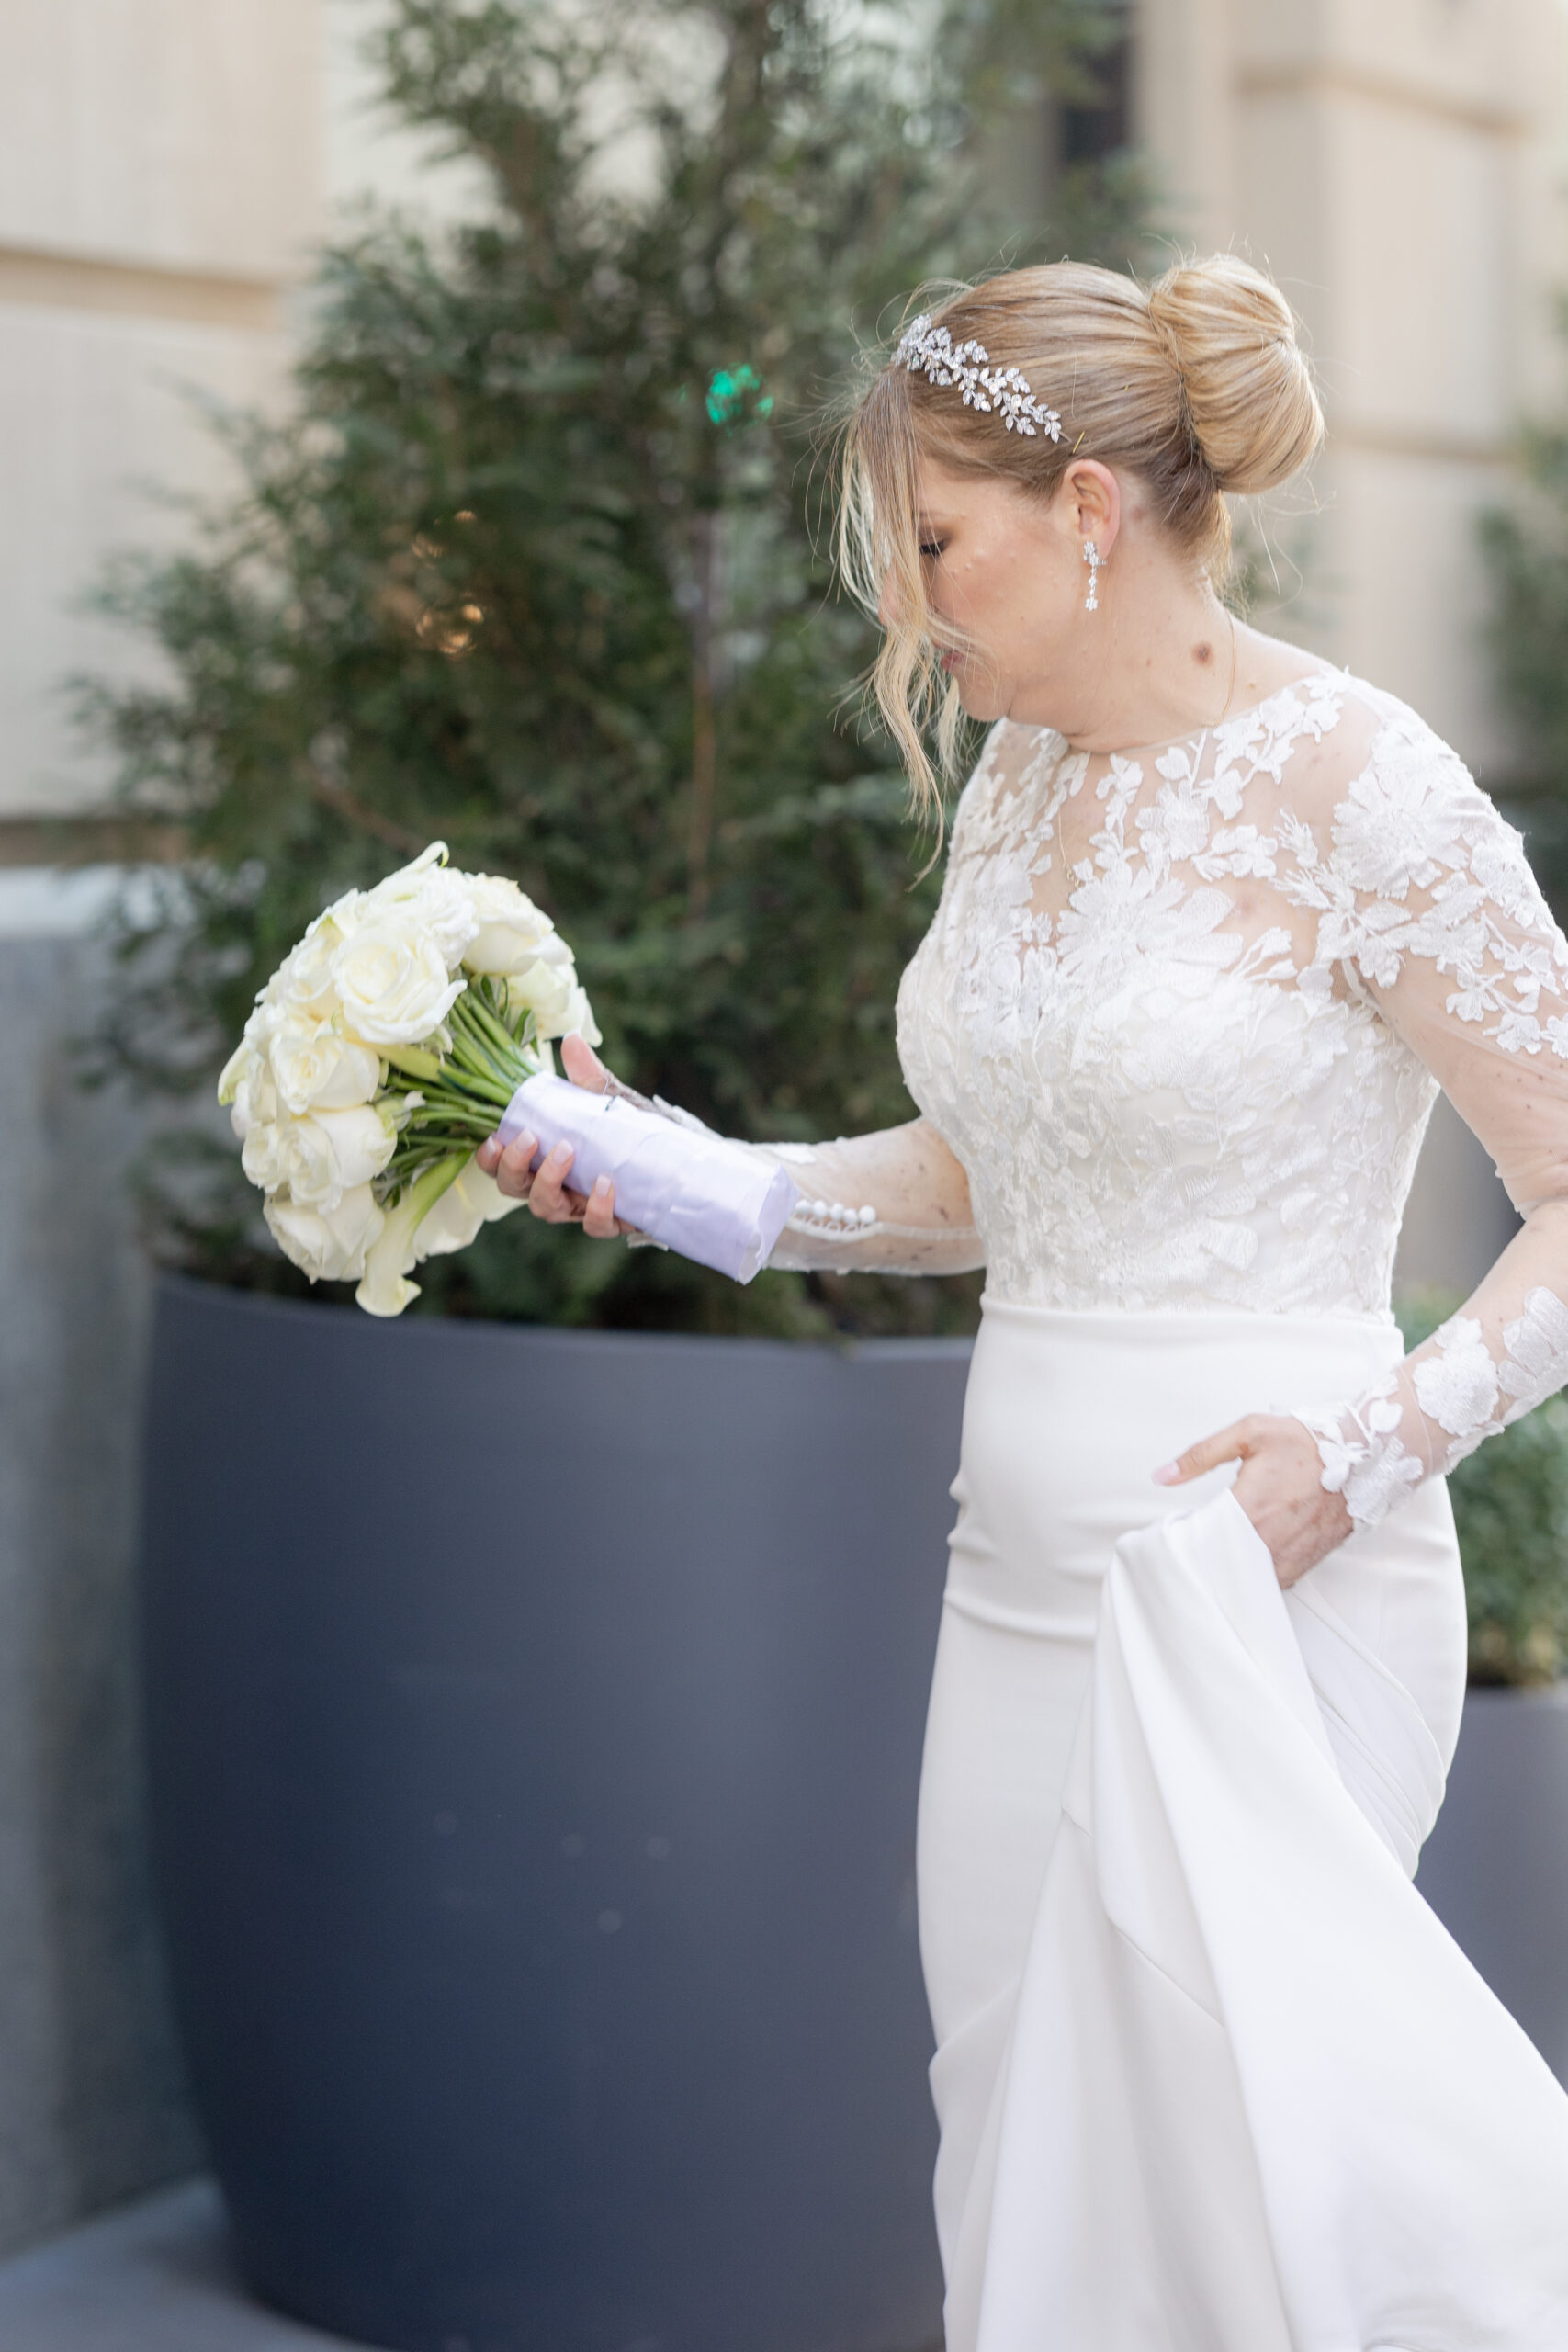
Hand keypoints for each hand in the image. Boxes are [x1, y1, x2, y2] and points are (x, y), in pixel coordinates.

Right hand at [474, 1032, 630, 1238]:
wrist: (678, 1161)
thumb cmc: (632, 1132)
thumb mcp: (608, 1101)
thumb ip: (588, 1075)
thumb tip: (572, 1038)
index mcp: (544, 1159)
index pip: (503, 1166)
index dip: (491, 1159)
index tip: (494, 1138)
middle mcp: (556, 1187)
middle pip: (515, 1190)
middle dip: (514, 1167)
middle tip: (531, 1138)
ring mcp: (581, 1207)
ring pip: (547, 1210)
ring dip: (548, 1181)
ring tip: (568, 1151)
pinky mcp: (611, 1221)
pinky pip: (595, 1226)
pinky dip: (597, 1208)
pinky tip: (606, 1184)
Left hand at [1152, 1413, 1351, 1587]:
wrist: (1363, 1455)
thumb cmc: (1306, 1442)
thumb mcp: (1248, 1433)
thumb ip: (1200, 1455)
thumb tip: (1161, 1475)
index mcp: (1252, 1508)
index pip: (1204, 1542)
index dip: (1185, 1542)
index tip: (1176, 1535)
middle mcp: (1272, 1539)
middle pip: (1223, 1566)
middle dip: (1204, 1560)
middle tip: (1191, 1548)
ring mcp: (1291, 1554)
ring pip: (1249, 1579)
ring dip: (1231, 1571)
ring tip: (1216, 1555)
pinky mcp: (1306, 1561)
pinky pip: (1275, 1581)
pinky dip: (1257, 1575)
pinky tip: (1246, 1560)